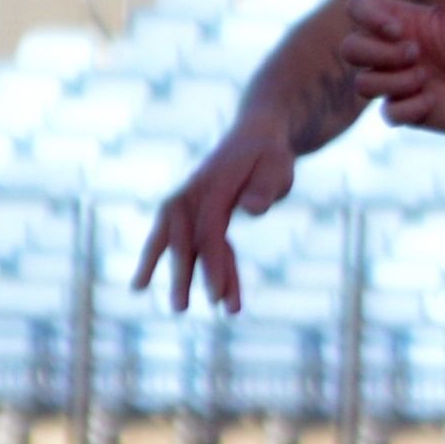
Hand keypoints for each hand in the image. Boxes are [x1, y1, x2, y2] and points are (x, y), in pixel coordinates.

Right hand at [135, 117, 293, 312]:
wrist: (256, 135)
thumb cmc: (270, 153)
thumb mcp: (277, 165)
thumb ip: (265, 188)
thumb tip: (251, 209)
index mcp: (212, 186)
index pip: (209, 232)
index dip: (212, 265)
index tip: (216, 298)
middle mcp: (192, 195)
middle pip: (183, 239)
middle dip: (182, 275)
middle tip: (180, 309)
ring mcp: (189, 203)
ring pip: (179, 242)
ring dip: (177, 274)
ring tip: (174, 307)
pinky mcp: (194, 212)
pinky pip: (194, 243)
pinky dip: (190, 266)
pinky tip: (167, 288)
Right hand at [341, 0, 444, 133]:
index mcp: (398, 21)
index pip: (356, 10)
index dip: (367, 19)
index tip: (398, 28)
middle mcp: (390, 51)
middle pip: (349, 50)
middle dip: (379, 54)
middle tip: (417, 55)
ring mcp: (395, 82)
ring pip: (362, 85)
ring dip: (396, 82)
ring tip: (428, 79)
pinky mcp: (406, 111)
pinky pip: (388, 113)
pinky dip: (412, 107)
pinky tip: (436, 100)